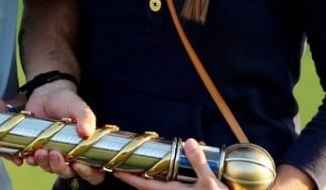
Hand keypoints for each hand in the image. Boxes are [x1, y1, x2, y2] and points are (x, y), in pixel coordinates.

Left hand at [25, 82, 104, 184]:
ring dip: (45, 163)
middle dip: (60, 167)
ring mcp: (53, 154)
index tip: (78, 164)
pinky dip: (31, 161)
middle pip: (68, 172)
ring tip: (40, 151)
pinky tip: (28, 155)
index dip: (87, 173)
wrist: (46, 94)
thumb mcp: (78, 106)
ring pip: (50, 168)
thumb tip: (87, 133)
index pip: (93, 171)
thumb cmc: (67, 101)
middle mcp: (70, 155)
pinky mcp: (38, 151)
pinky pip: (34, 162)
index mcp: (85, 149)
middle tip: (55, 154)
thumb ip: (85, 118)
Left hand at [114, 139, 228, 189]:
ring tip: (172, 148)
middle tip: (135, 153)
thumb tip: (190, 141)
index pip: (144, 184)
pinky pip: (183, 176)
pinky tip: (197, 151)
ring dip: (168, 162)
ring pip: (169, 176)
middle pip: (153, 180)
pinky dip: (186, 164)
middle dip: (145, 166)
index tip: (114, 169)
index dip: (128, 177)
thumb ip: (199, 162)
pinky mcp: (193, 189)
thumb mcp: (210, 182)